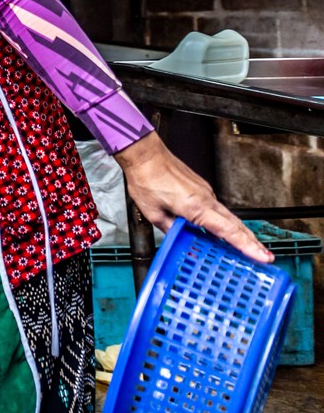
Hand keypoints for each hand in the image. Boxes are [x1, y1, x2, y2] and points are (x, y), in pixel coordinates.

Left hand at [115, 132, 271, 263]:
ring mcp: (205, 192)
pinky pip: (218, 209)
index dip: (247, 247)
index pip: (228, 231)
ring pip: (229, 216)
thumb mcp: (154, 213)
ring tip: (252, 248)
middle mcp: (206, 199)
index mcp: (196, 207)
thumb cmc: (147, 180)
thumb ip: (172, 230)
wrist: (146, 155)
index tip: (262, 257)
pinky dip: (226, 222)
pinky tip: (225, 232)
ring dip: (241, 233)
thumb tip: (182, 243)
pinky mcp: (201, 189)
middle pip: (236, 225)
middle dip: (252, 243)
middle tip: (266, 257)